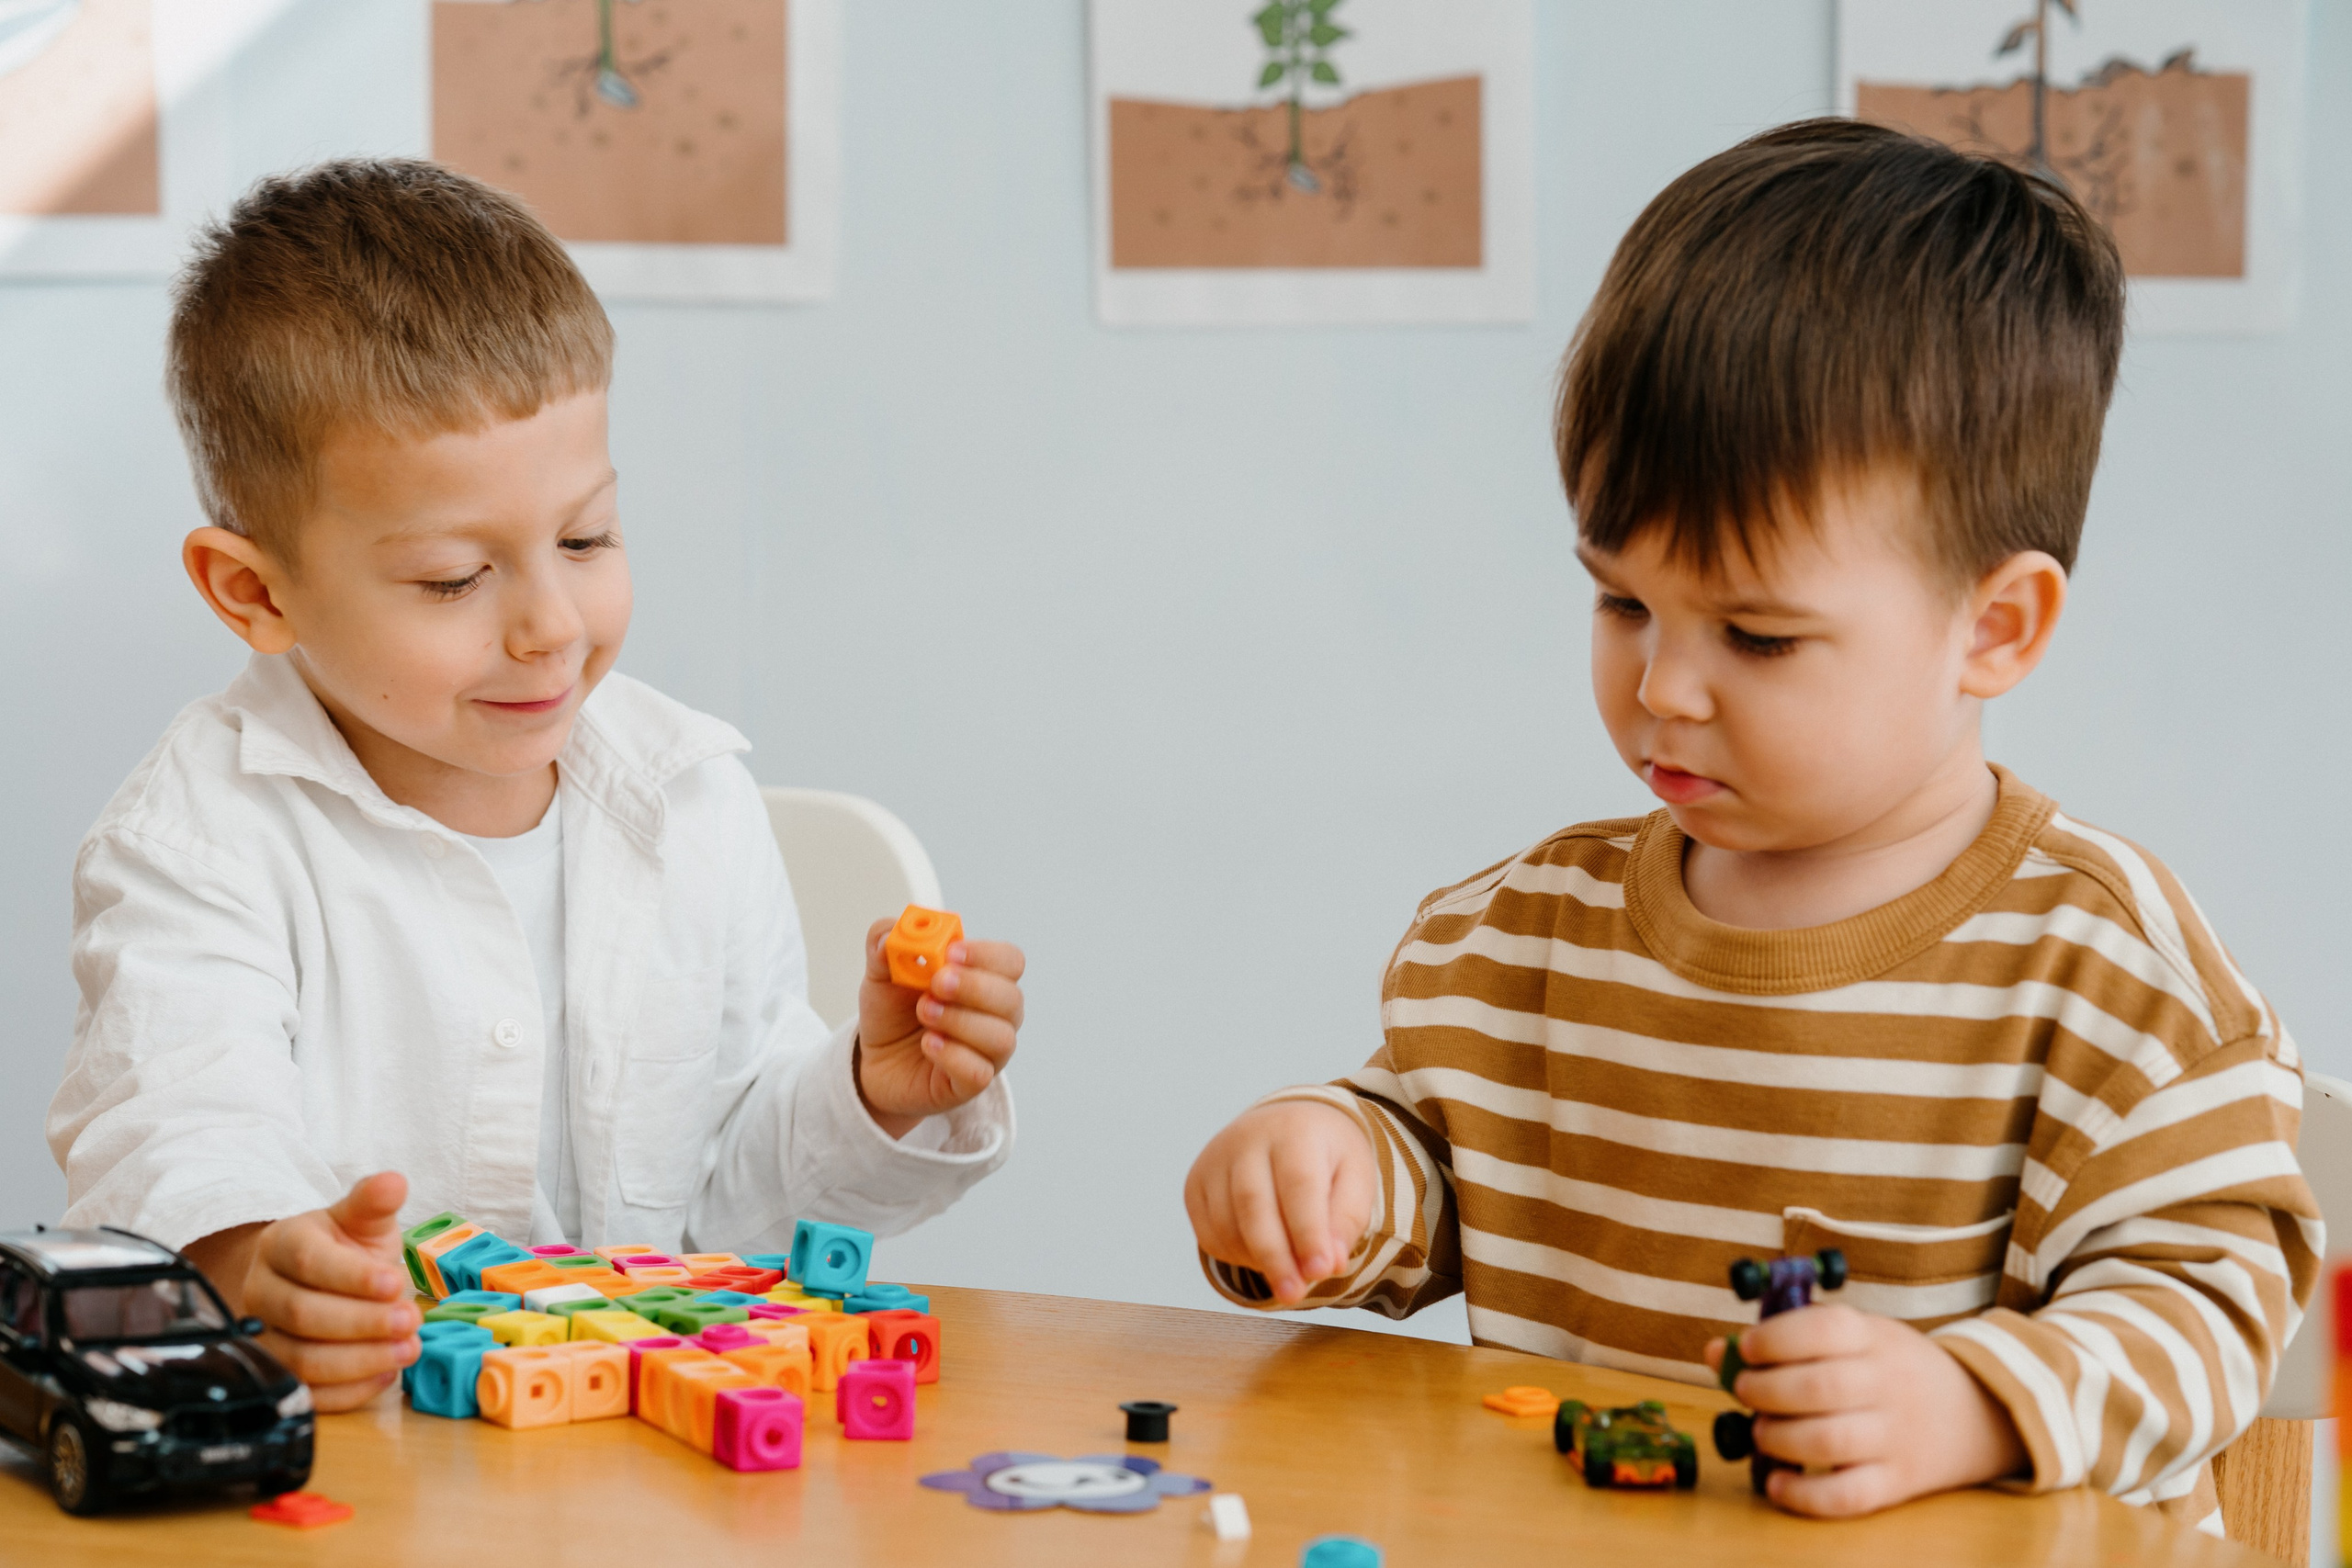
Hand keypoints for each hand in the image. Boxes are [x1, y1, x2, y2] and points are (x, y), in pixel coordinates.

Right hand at [189, 1172, 421, 1411]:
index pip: (308, 1262)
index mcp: (281, 1244)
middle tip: (412, 1322)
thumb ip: (374, 1202)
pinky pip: (306, 1393)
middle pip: (303, 1314)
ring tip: (408, 1349)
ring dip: (360, 1361)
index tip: (397, 1283)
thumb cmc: (344, 1248)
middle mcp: (262, 1291)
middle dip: (363, 1322)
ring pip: (300, 1359)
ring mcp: (264, 1336)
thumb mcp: (361, 1220)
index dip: (354, 1277)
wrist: (319, 1279)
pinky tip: (387, 1376)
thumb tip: (393, 1182)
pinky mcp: (277, 1374)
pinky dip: (348, 1392)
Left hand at [855, 918, 1024, 1137]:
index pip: (1010, 961)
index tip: (950, 953)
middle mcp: (995, 1014)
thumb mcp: (881, 972)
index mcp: (983, 978)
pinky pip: (980, 1072)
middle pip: (1011, 998)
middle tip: (936, 983)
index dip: (985, 955)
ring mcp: (988, 1052)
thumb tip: (888, 935)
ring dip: (960, 1021)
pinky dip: (952, 1055)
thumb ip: (884, 944)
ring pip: (1000, 1037)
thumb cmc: (892, 1012)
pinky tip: (928, 1045)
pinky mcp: (971, 1083)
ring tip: (925, 1014)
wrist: (873, 1061)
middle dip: (974, 987)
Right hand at [1184, 1100, 1377, 1304]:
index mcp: (1295, 1130)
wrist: (1287, 1124)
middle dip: (1275, 1256)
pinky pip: (1208, 1232)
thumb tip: (1329, 1264)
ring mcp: (1215, 1159)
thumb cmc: (1325, 1157)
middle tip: (1294, 1294)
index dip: (1308, 1232)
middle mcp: (1248, 1138)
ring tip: (1287, 1275)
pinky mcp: (1196, 1182)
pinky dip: (1234, 1256)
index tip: (1320, 1271)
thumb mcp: (1355, 1178)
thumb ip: (1347, 1220)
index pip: (1298, 1183)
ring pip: (1226, 1222)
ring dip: (1256, 1259)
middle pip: (1253, 1203)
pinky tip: (1260, 1257)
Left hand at [1706, 1303, 2026, 1515]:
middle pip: (1818, 1388)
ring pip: (1828, 1442)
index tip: (1747, 1348)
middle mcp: (1887, 1385)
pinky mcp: (1899, 1483)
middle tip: (1746, 1391)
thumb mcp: (1856, 1337)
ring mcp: (1896, 1437)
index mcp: (1873, 1338)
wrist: (1979, 1413)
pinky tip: (1776, 1481)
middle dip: (1765, 1390)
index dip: (1775, 1338)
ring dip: (1777, 1438)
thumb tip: (1717, 1353)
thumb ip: (1789, 1339)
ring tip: (1763, 1431)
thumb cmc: (1892, 1368)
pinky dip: (1804, 1495)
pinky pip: (1848, 1496)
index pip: (1824, 1330)